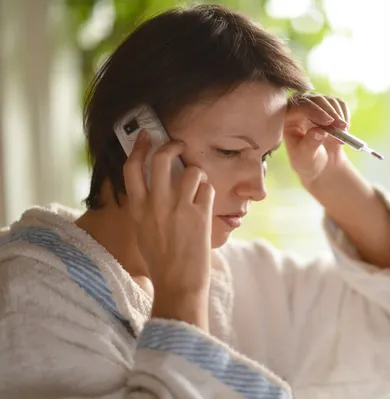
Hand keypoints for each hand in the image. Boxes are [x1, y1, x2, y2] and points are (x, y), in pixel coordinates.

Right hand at [123, 130, 213, 328]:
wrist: (178, 284)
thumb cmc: (161, 261)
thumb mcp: (142, 231)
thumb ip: (145, 207)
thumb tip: (154, 184)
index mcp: (137, 209)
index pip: (132, 168)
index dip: (138, 147)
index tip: (145, 136)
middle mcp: (155, 205)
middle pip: (161, 159)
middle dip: (171, 146)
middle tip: (178, 145)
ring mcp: (177, 209)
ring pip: (191, 171)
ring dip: (198, 173)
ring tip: (198, 185)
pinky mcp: (199, 215)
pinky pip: (207, 188)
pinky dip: (208, 191)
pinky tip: (205, 204)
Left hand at [284, 94, 350, 185]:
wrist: (322, 165)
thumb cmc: (308, 162)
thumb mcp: (306, 157)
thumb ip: (311, 144)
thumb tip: (320, 131)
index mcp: (287, 119)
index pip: (298, 107)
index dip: (314, 111)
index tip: (328, 122)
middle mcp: (299, 109)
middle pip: (314, 99)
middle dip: (330, 112)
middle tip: (341, 127)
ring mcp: (315, 106)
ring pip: (328, 100)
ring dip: (339, 115)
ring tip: (343, 133)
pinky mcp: (329, 107)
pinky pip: (339, 103)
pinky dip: (345, 115)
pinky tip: (344, 130)